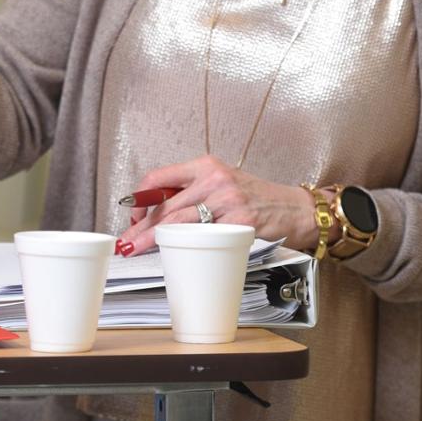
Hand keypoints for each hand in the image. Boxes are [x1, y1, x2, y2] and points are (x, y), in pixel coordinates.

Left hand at [116, 155, 318, 256]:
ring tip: (136, 249)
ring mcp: (227, 200)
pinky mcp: (239, 222)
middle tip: (126, 242)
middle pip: (165, 205)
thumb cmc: (256, 199)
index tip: (132, 217)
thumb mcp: (221, 184)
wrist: (295, 209)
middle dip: (140, 227)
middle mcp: (214, 179)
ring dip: (152, 239)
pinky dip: (183, 247)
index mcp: (205, 166)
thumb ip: (192, 192)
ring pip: (178, 222)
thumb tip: (154, 211)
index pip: (159, 178)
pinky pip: (202, 237)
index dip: (139, 199)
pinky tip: (172, 254)